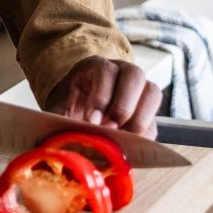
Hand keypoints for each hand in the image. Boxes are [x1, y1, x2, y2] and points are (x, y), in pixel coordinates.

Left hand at [44, 56, 162, 137]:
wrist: (76, 109)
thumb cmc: (67, 106)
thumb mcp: (58, 109)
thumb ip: (61, 120)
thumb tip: (67, 138)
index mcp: (96, 66)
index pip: (105, 71)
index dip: (101, 96)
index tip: (92, 120)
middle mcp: (121, 71)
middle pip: (134, 75)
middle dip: (123, 106)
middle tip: (110, 129)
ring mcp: (138, 88)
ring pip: (152, 93)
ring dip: (139, 119)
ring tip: (121, 139)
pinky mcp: (147, 112)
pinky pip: (154, 120)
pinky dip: (143, 135)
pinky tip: (127, 146)